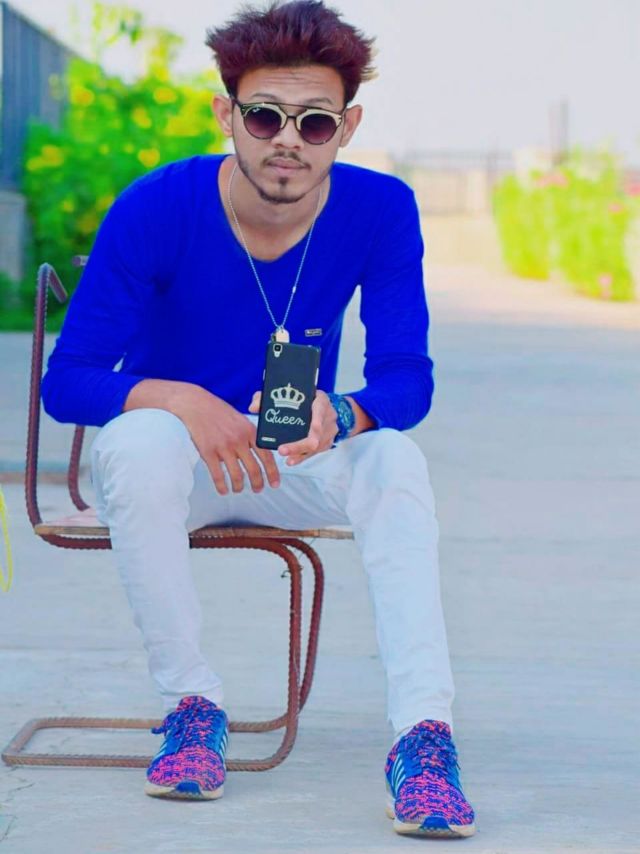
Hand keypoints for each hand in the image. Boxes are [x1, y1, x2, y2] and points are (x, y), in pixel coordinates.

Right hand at [126, 380, 279, 494]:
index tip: (275, 484)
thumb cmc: (219, 412)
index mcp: (250, 432)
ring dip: (239, 486)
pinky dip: (222, 486)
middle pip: (254, 469)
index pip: (266, 456)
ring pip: (236, 475)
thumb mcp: (241, 420)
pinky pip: (218, 475)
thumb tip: (258, 456)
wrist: (196, 405)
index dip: (272, 473)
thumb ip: (250, 437)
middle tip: (258, 490)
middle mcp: (239, 440)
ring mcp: (223, 447)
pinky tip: (223, 491)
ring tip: (238, 490)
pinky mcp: (208, 452)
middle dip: (258, 483)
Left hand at [249, 389, 337, 465]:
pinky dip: (304, 456)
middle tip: (283, 450)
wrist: (325, 406)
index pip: (320, 409)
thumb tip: (253, 407)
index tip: (309, 429)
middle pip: (316, 434)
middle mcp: (328, 416)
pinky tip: (293, 460)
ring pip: (317, 446)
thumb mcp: (289, 393)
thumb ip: (269, 397)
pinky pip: (317, 452)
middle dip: (300, 445)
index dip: (316, 420)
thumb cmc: (304, 398)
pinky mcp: (328, 441)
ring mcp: (330, 430)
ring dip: (301, 453)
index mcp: (321, 401)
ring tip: (287, 459)